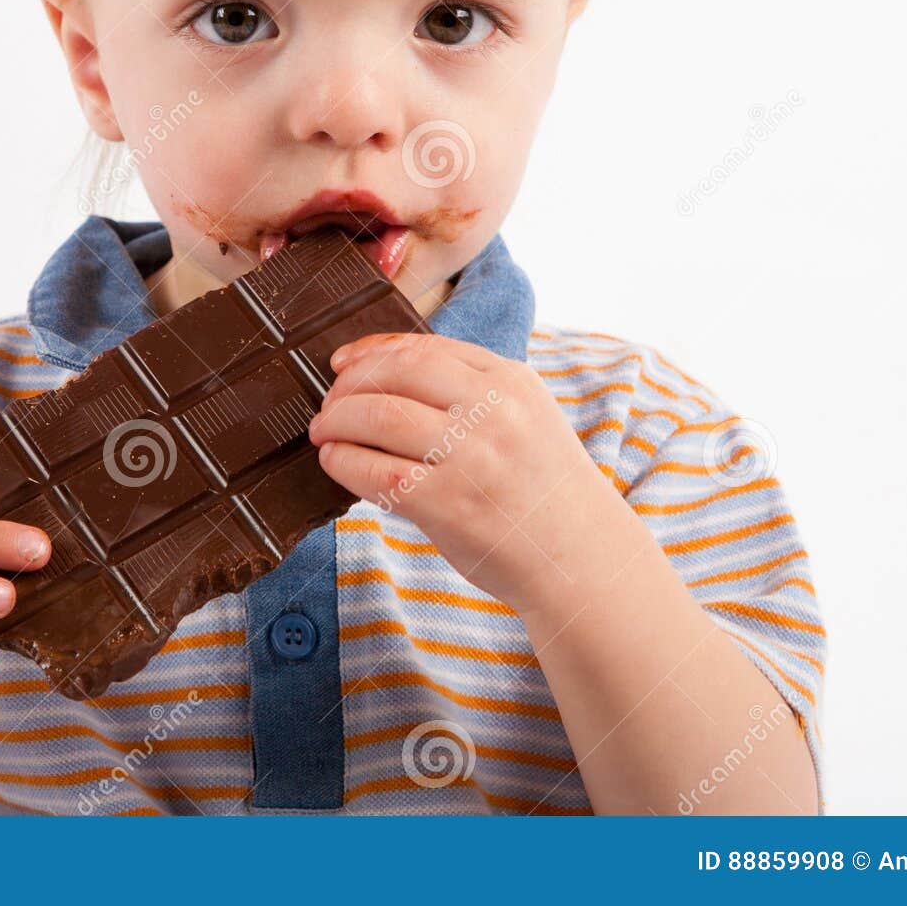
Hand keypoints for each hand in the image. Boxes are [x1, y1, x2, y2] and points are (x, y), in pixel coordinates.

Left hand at [306, 333, 611, 614]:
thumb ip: (472, 392)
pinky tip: (334, 463)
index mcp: (512, 381)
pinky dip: (343, 461)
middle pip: (396, 374)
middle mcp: (494, 411)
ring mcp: (472, 457)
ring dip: (337, 421)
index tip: (343, 362)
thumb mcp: (527, 419)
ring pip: (379, 416)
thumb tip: (384, 375)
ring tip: (323, 432)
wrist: (583, 558)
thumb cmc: (544, 490)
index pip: (425, 348)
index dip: (373, 351)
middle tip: (328, 405)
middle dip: (348, 387)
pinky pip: (376, 471)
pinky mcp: (450, 505)